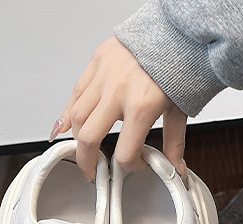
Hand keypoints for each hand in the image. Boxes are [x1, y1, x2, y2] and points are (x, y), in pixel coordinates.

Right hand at [51, 36, 186, 180]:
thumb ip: (174, 143)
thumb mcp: (179, 110)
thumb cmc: (178, 67)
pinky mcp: (97, 61)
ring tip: (83, 150)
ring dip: (77, 138)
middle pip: (89, 138)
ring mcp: (104, 75)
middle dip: (87, 161)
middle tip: (92, 172)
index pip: (124, 153)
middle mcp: (118, 91)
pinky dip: (67, 111)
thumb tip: (175, 169)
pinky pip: (76, 91)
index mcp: (142, 107)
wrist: (175, 31)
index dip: (129, 167)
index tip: (134, 165)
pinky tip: (64, 126)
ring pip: (77, 116)